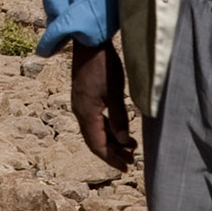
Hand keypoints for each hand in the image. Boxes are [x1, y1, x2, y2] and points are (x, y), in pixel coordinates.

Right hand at [70, 41, 135, 170]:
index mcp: (86, 113)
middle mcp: (80, 111)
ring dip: (112, 140)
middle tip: (131, 161)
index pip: (96, 145)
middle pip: (95, 140)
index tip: (125, 168)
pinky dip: (108, 127)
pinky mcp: (85, 96)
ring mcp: (81, 103)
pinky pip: (95, 119)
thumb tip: (124, 141)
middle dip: (113, 152)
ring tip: (131, 146)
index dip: (111, 158)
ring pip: (95, 129)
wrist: (89, 42)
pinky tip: (120, 128)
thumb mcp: (115, 93)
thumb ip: (120, 118)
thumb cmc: (103, 65)